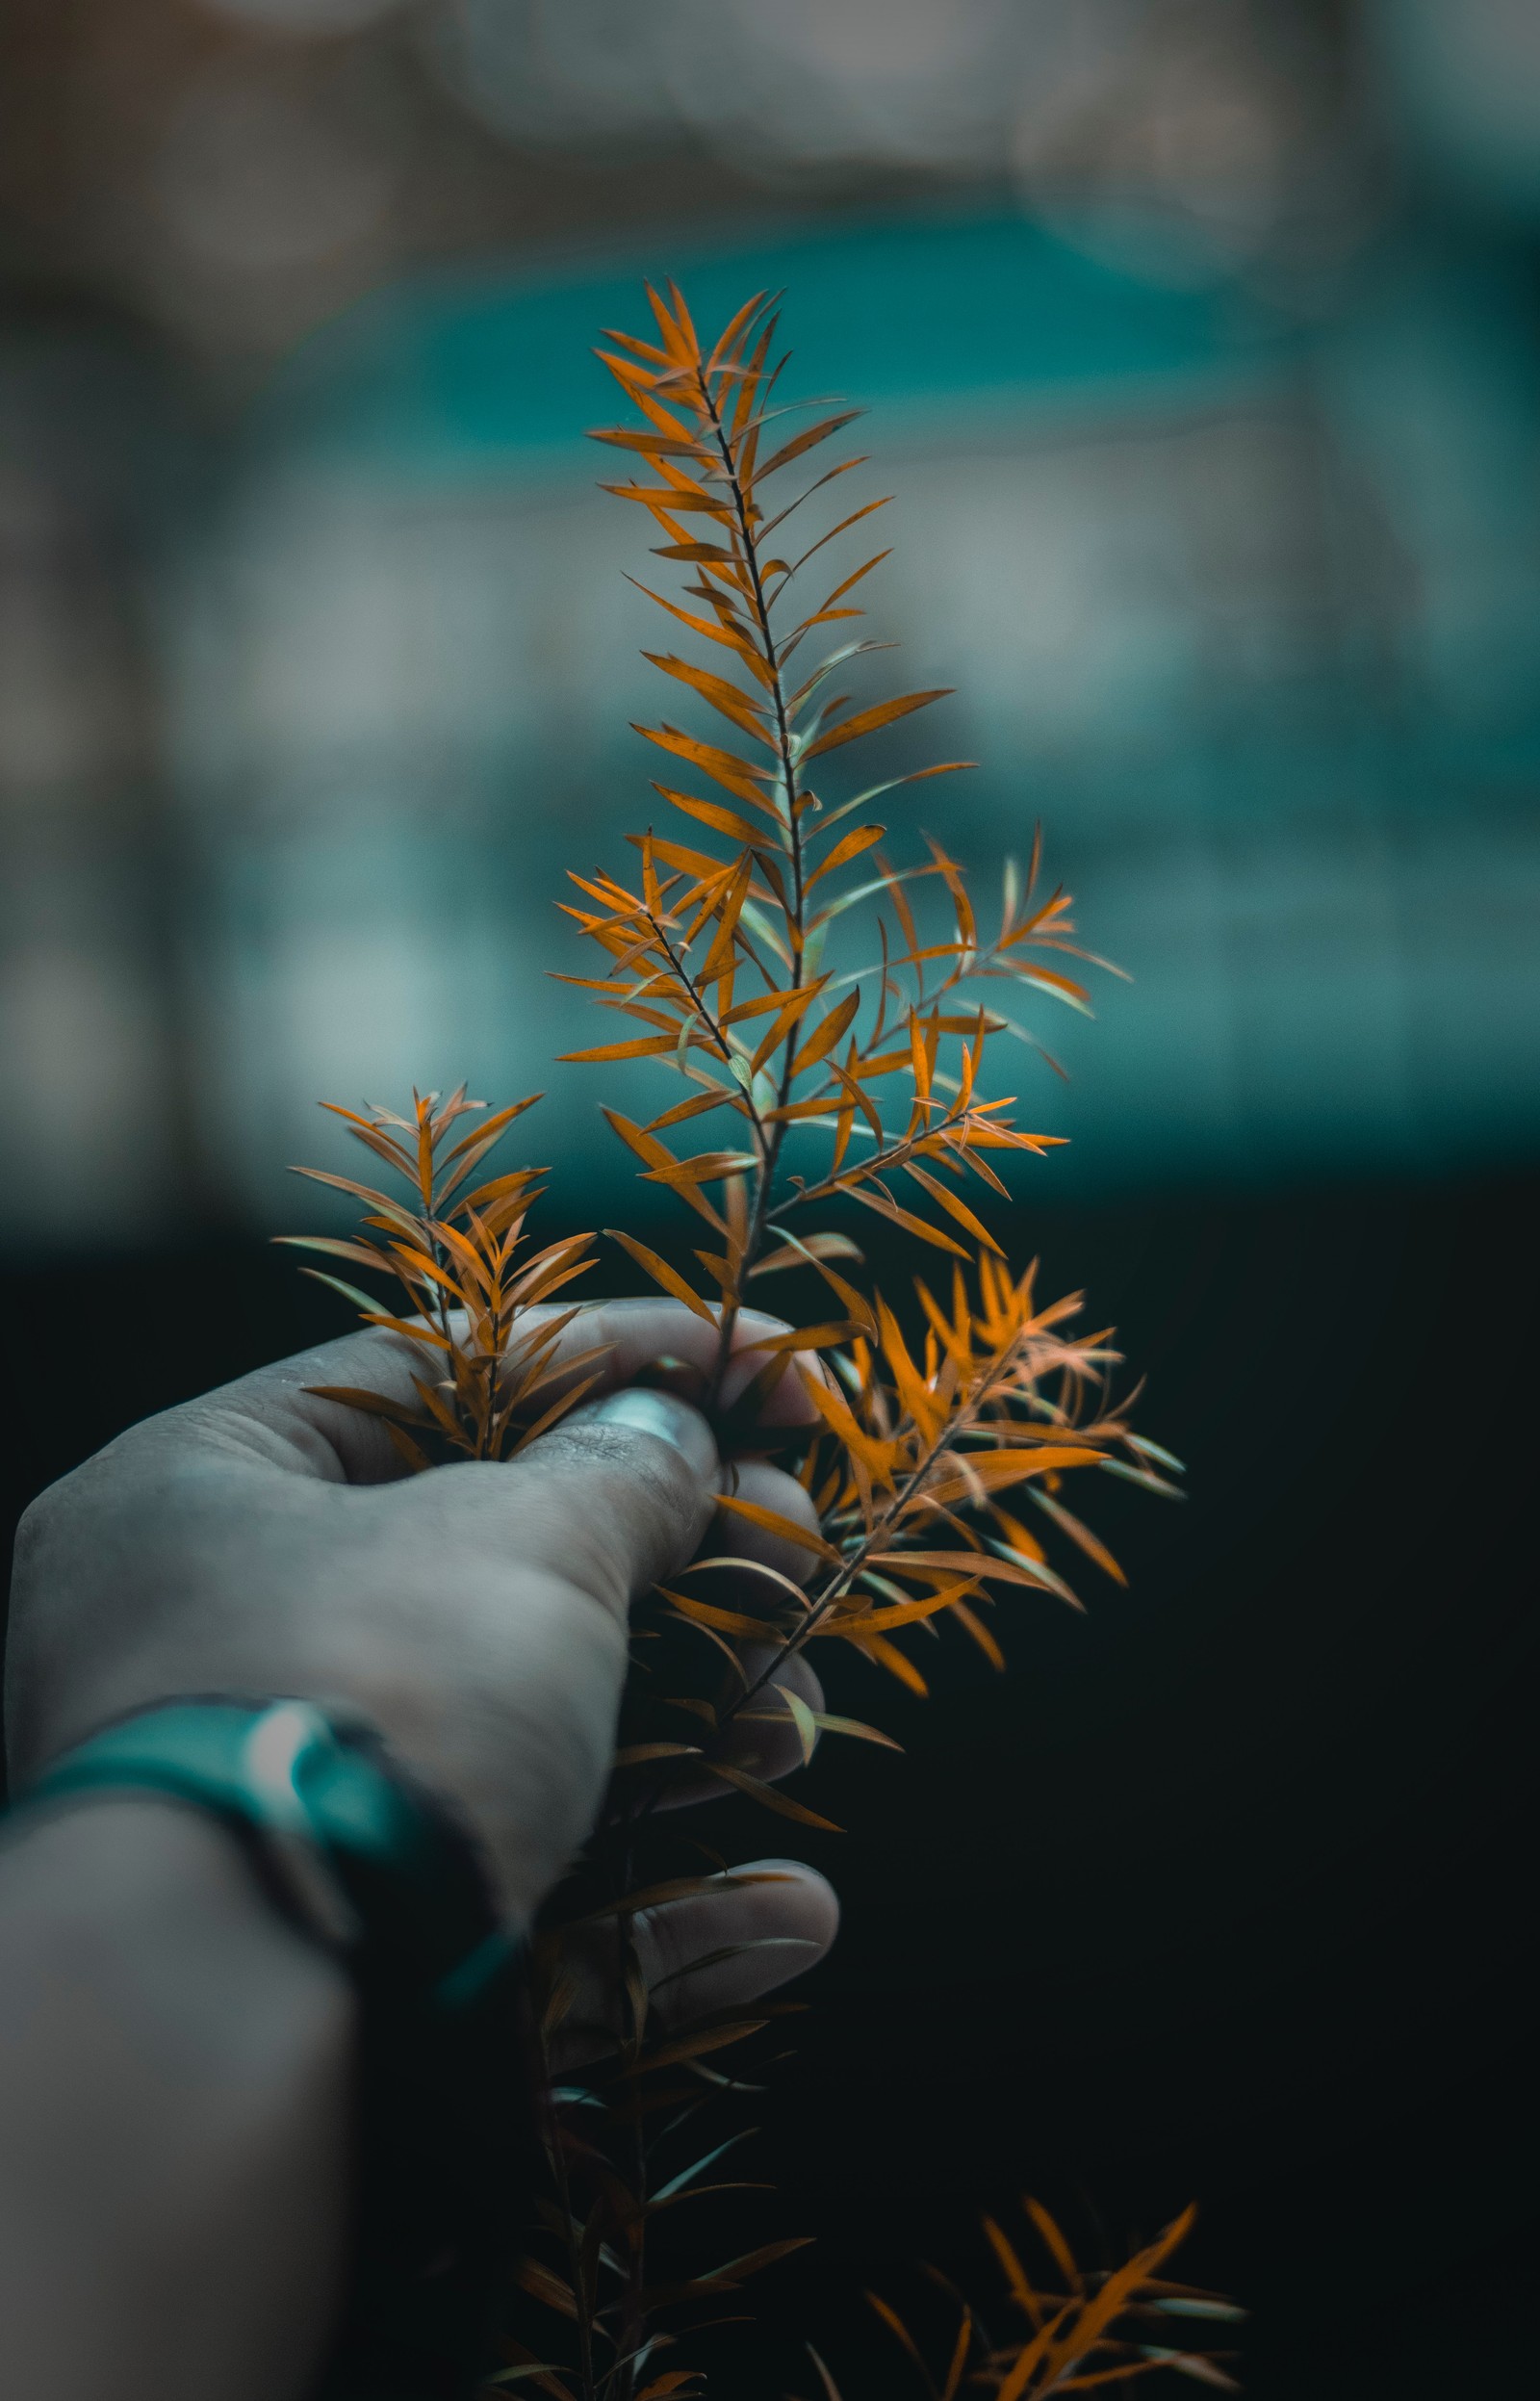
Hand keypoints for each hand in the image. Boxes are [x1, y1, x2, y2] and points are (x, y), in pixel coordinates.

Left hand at [6, 1300, 839, 2028]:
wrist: (259, 2024)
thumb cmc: (370, 1700)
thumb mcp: (520, 1543)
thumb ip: (621, 1473)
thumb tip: (674, 1438)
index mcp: (208, 1491)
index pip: (440, 1371)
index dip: (622, 1355)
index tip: (768, 1374)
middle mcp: (220, 1641)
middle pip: (492, 1566)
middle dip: (677, 1565)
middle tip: (797, 1555)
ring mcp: (285, 1813)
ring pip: (523, 1744)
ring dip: (690, 1732)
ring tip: (789, 1725)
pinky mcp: (350, 1962)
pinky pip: (525, 1912)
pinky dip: (663, 1914)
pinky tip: (785, 1913)